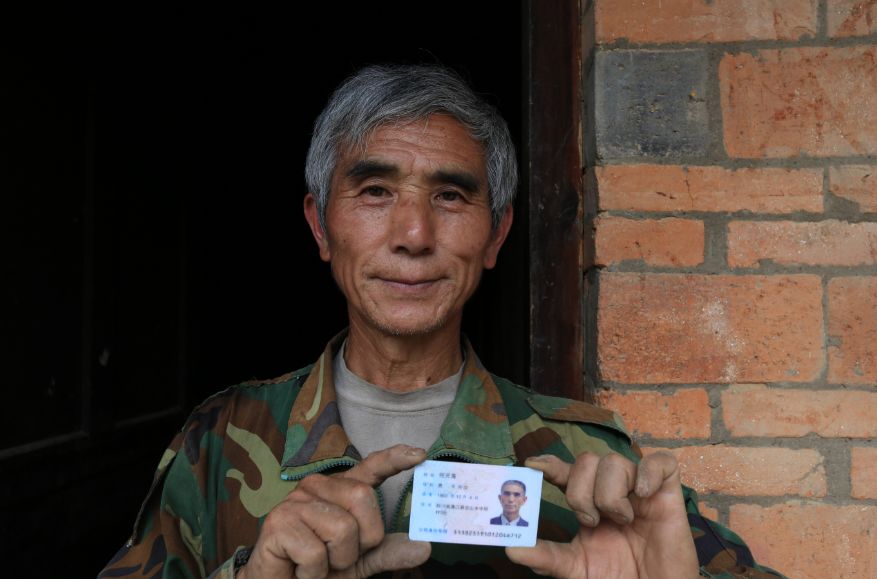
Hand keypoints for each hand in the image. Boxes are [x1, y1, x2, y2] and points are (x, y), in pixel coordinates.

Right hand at [237, 444, 430, 578]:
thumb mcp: (360, 561)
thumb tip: (424, 547)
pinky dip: (314, 572)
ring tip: (317, 564)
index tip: (419, 454)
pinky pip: (315, 552)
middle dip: (362, 540)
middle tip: (338, 556)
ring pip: (342, 529)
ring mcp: (296, 501)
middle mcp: (318, 486)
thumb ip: (388, 552)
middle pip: (363, 499)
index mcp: (341, 490)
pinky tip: (300, 569)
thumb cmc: (320, 569)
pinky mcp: (278, 522)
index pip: (371, 467)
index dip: (395, 458)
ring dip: (336, 561)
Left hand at [506, 452, 698, 578]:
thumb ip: (546, 557)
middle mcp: (611, 490)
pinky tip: (643, 494)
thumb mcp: (576, 568)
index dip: (550, 463)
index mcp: (589, 503)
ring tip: (622, 520)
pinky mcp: (669, 494)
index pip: (567, 472)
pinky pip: (661, 462)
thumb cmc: (618, 578)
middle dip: (581, 491)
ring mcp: (640, 489)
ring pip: (614, 461)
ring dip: (610, 493)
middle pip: (587, 460)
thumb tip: (511, 548)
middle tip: (591, 520)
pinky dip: (649, 472)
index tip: (532, 466)